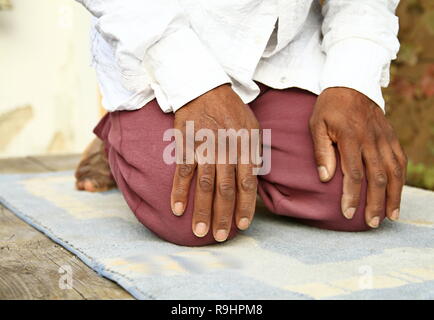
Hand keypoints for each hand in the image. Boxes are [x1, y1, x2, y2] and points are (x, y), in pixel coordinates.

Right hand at [171, 84, 259, 240]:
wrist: (204, 87)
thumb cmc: (231, 110)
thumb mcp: (252, 127)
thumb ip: (253, 153)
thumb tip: (254, 178)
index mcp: (244, 147)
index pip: (247, 183)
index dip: (245, 206)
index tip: (242, 225)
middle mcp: (226, 150)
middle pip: (226, 189)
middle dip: (224, 215)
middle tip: (221, 236)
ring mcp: (205, 148)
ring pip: (205, 184)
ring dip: (202, 210)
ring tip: (200, 231)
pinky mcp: (186, 144)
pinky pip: (183, 171)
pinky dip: (180, 191)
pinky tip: (178, 209)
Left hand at [309, 87, 406, 227]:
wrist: (351, 83)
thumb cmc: (330, 108)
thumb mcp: (317, 124)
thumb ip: (321, 151)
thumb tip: (325, 178)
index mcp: (351, 138)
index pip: (353, 174)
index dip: (352, 196)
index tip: (349, 213)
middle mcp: (371, 140)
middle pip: (377, 177)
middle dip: (376, 203)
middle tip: (372, 223)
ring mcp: (384, 138)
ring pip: (394, 171)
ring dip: (393, 195)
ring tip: (391, 215)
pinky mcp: (391, 137)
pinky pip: (400, 160)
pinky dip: (401, 178)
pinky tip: (398, 193)